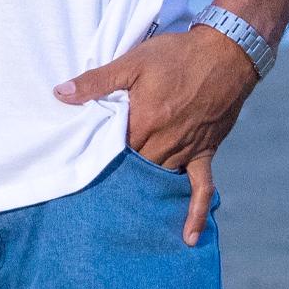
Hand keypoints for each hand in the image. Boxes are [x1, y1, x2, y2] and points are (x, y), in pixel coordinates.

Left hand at [55, 24, 258, 244]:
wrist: (227, 52)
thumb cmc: (177, 54)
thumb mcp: (132, 62)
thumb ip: (96, 81)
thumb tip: (60, 94)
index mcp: (144, 120)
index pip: (113, 149)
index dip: (98, 158)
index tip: (81, 170)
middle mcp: (165, 141)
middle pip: (136, 167)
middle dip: (119, 178)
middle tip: (98, 194)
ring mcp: (187, 149)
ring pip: (161, 178)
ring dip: (145, 192)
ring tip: (124, 212)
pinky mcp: (207, 151)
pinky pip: (202, 187)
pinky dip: (196, 212)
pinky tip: (188, 236)